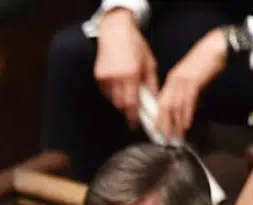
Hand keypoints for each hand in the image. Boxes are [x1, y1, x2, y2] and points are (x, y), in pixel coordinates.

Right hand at [95, 7, 158, 129]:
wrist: (115, 31)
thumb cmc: (135, 44)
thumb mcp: (149, 62)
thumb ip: (151, 83)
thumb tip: (154, 99)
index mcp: (132, 74)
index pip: (132, 102)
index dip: (133, 116)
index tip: (134, 124)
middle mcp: (117, 77)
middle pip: (121, 104)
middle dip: (128, 107)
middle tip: (134, 107)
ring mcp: (106, 77)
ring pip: (113, 98)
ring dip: (121, 98)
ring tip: (127, 86)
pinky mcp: (98, 76)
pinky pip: (106, 91)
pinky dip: (113, 90)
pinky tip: (118, 79)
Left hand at [156, 28, 228, 140]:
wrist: (215, 46)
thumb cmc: (205, 60)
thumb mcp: (191, 77)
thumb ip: (187, 91)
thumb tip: (187, 107)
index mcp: (171, 79)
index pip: (161, 101)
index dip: (158, 117)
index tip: (156, 129)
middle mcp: (174, 81)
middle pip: (164, 106)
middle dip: (163, 124)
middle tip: (164, 137)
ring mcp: (183, 81)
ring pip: (175, 106)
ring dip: (176, 123)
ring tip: (176, 135)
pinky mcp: (194, 81)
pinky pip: (188, 101)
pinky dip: (187, 114)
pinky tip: (186, 124)